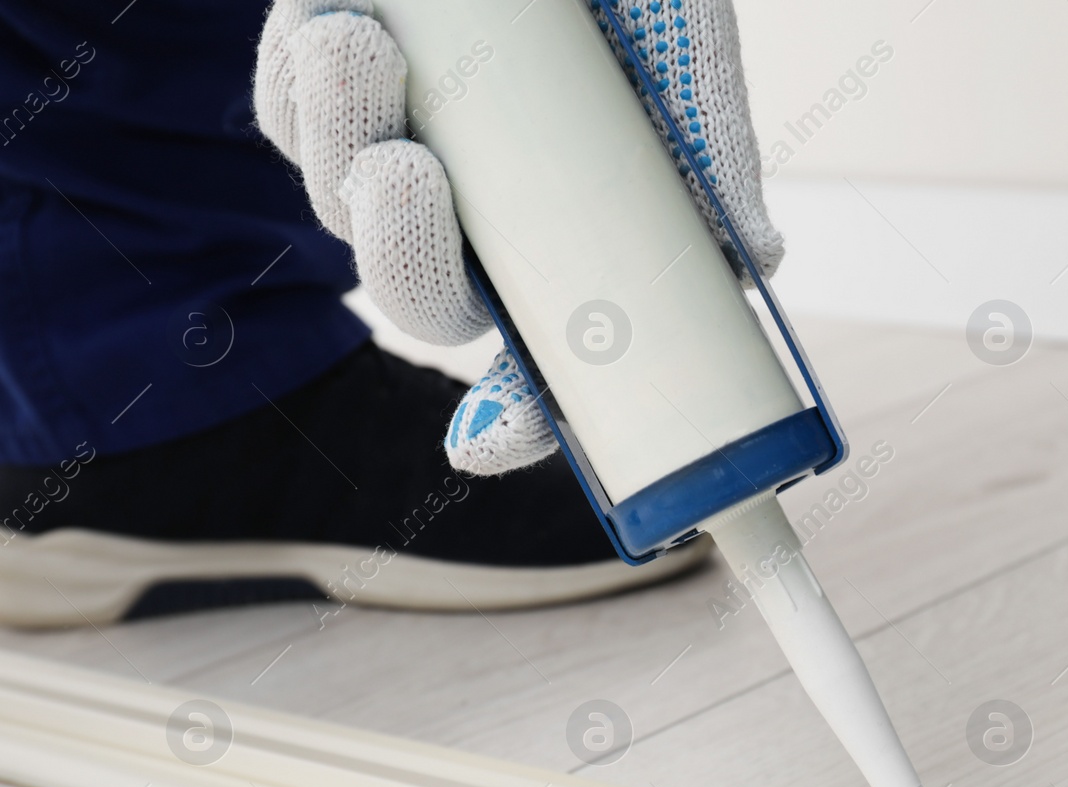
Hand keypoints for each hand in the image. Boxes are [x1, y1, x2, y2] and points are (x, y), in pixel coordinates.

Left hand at [253, 0, 782, 475]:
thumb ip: (714, 157)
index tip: (480, 442)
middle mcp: (482, 219)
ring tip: (362, 46)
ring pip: (339, 211)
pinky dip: (302, 82)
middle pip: (423, 304)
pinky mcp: (323, 90)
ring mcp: (397, 156)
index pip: (542, 365)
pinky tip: (343, 17)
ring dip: (339, 142)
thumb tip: (757, 256)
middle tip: (408, 171)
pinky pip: (288, 120)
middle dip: (402, 258)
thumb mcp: (685, 58)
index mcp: (566, 242)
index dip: (516, 419)